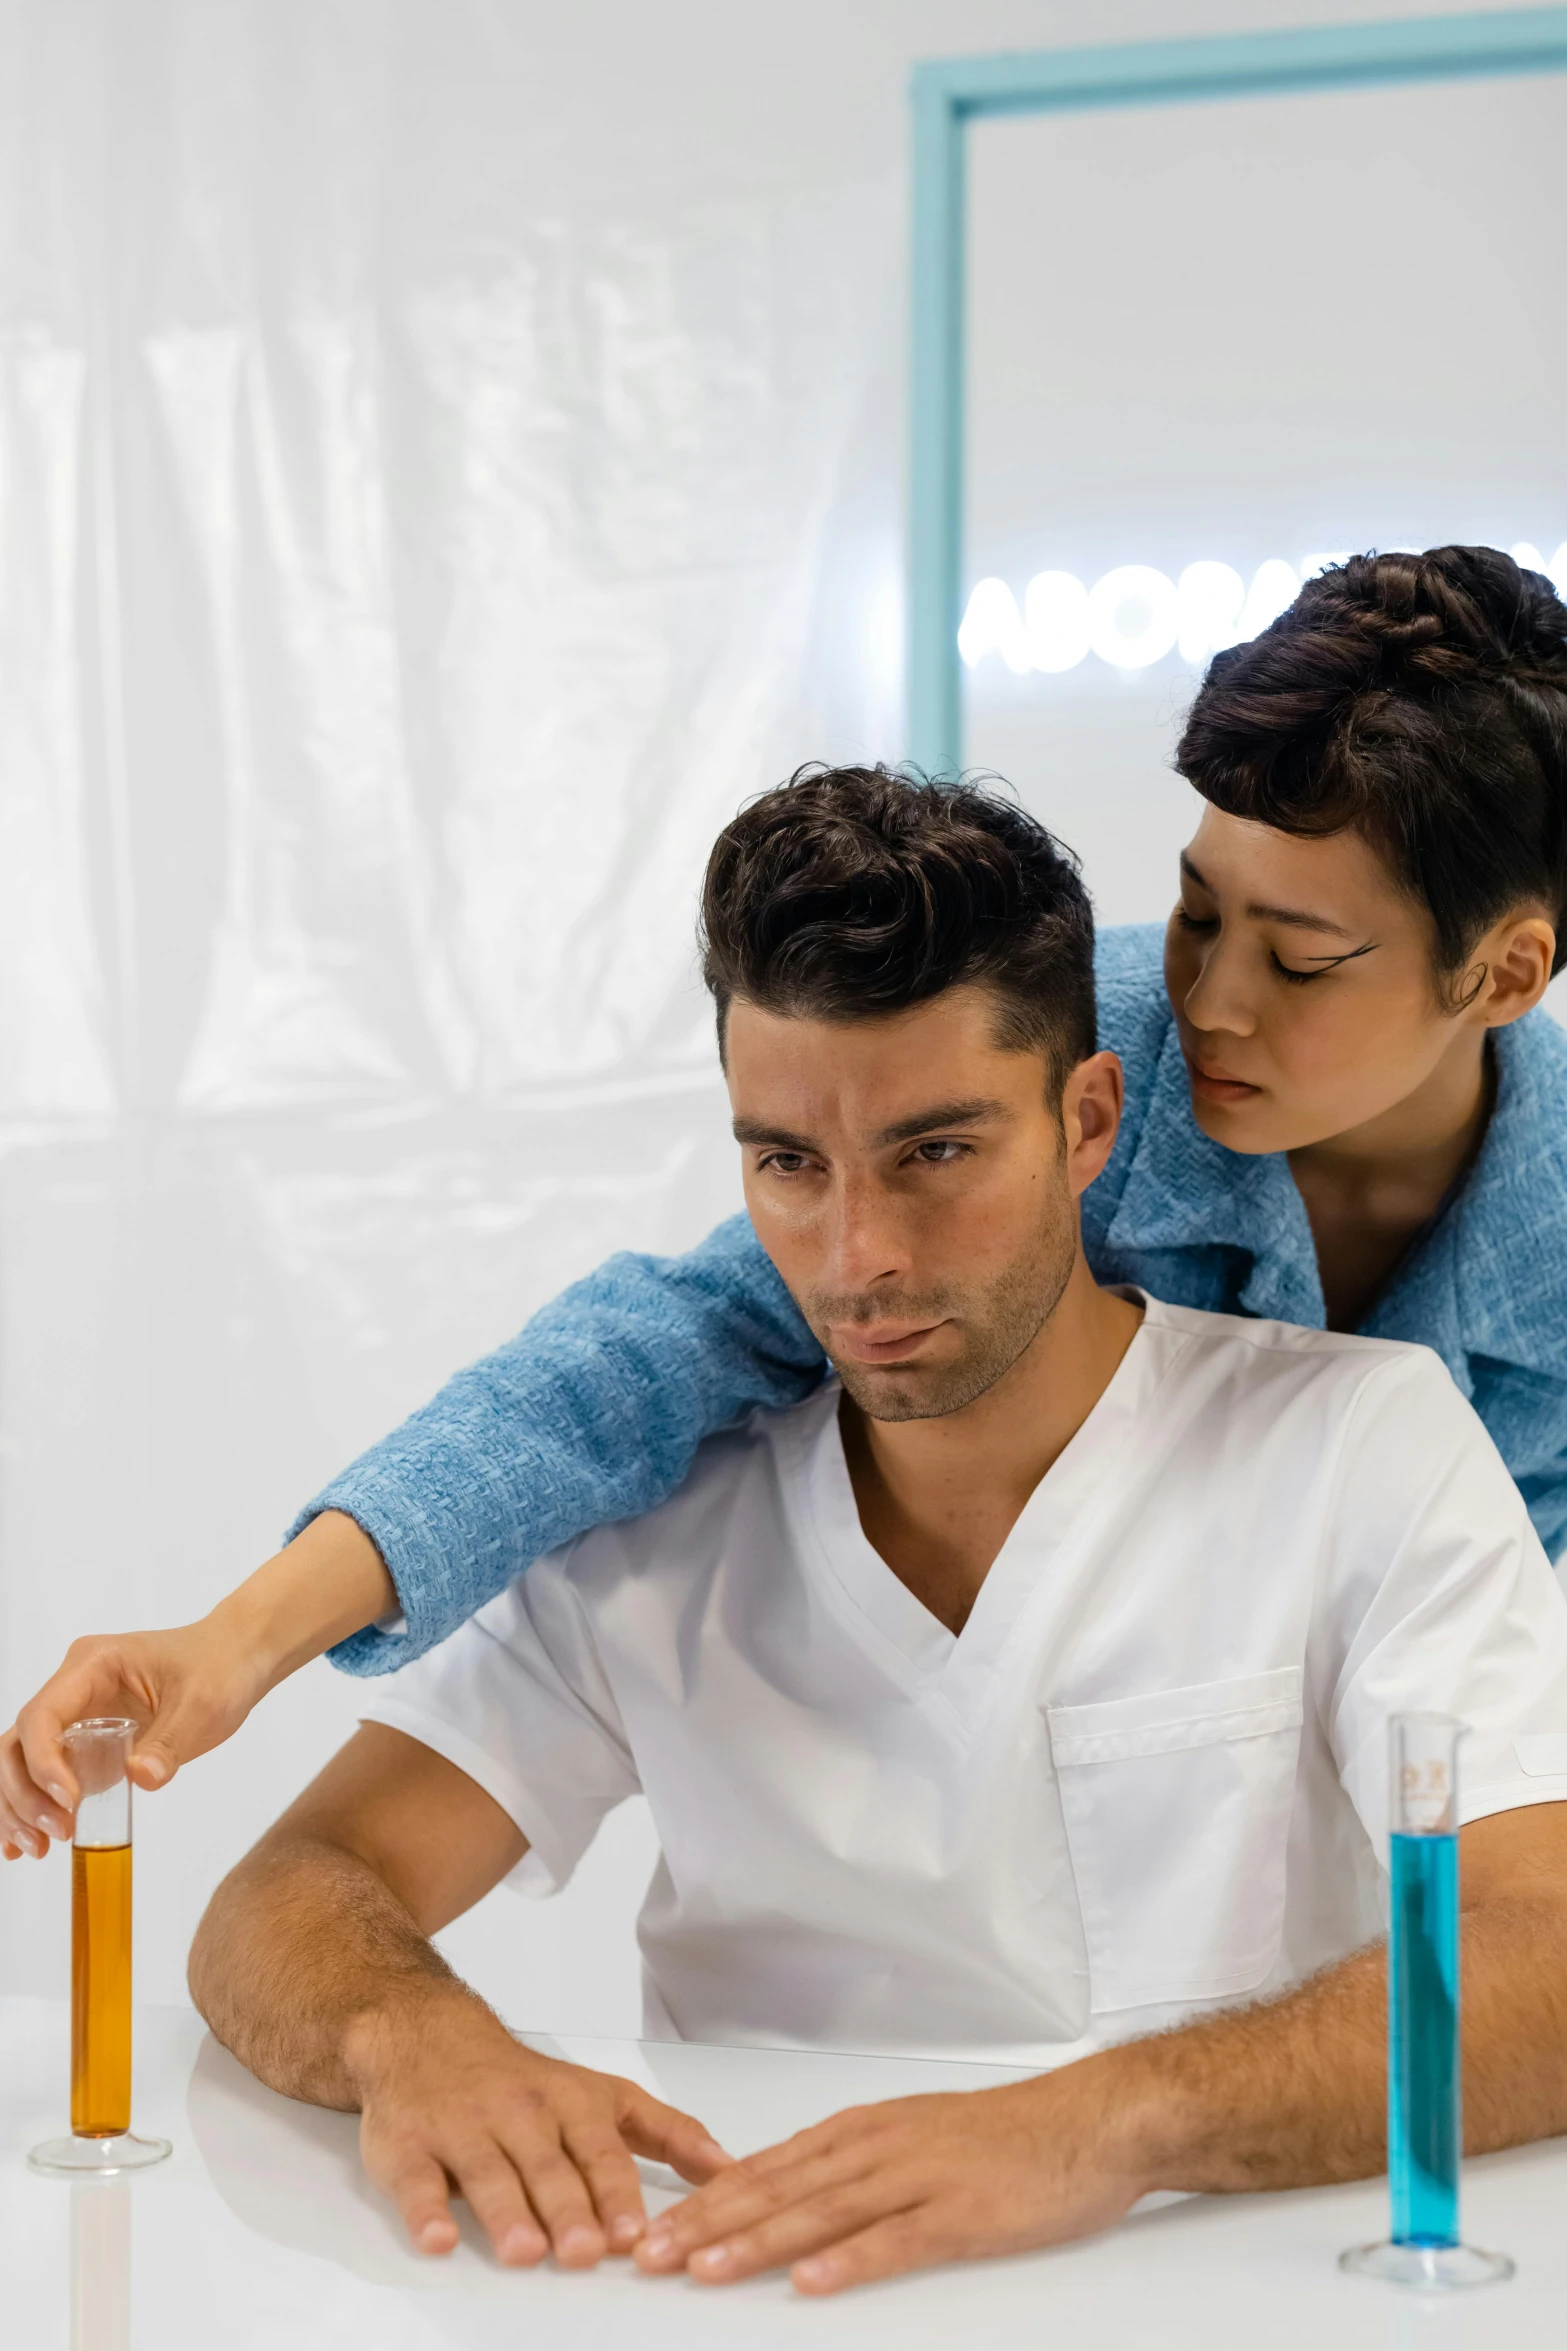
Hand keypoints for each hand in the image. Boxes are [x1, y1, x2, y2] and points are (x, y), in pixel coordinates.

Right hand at [1, 1512, 395, 1858]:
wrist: (237, 1658)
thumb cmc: (220, 1669)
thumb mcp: (204, 1705)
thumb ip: (169, 1743)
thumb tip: (141, 1778)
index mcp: (93, 1664)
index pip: (43, 1715)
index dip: (44, 1763)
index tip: (70, 1801)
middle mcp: (73, 1687)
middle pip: (17, 1743)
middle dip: (23, 1793)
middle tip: (52, 1835)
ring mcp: (74, 1714)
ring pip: (20, 1761)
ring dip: (19, 1806)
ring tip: (38, 1849)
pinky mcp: (83, 1740)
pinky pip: (43, 1773)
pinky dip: (32, 1806)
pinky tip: (29, 1844)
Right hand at [348, 1994, 732, 2265]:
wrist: (430, 2035)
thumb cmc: (525, 2082)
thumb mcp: (605, 2096)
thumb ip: (668, 2134)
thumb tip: (731, 2170)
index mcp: (571, 2104)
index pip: (602, 2153)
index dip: (619, 2195)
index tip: (638, 2234)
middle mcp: (521, 2114)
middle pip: (548, 2167)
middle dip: (569, 2209)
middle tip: (587, 2251)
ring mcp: (464, 2128)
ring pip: (489, 2173)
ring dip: (508, 2213)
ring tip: (526, 2251)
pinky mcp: (411, 2146)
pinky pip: (418, 2180)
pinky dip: (426, 2210)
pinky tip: (438, 2238)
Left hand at [634, 2062, 1146, 2294]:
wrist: (1087, 2120)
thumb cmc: (1005, 2136)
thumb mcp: (912, 2134)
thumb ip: (850, 2161)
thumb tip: (783, 2188)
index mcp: (862, 2130)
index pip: (766, 2167)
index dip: (705, 2201)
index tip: (655, 2229)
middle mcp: (878, 2147)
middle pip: (777, 2189)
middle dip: (708, 2225)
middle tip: (653, 2257)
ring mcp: (918, 2177)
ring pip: (821, 2212)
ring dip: (756, 2243)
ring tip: (705, 2272)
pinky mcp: (960, 2213)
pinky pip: (895, 2240)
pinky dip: (848, 2261)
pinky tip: (809, 2282)